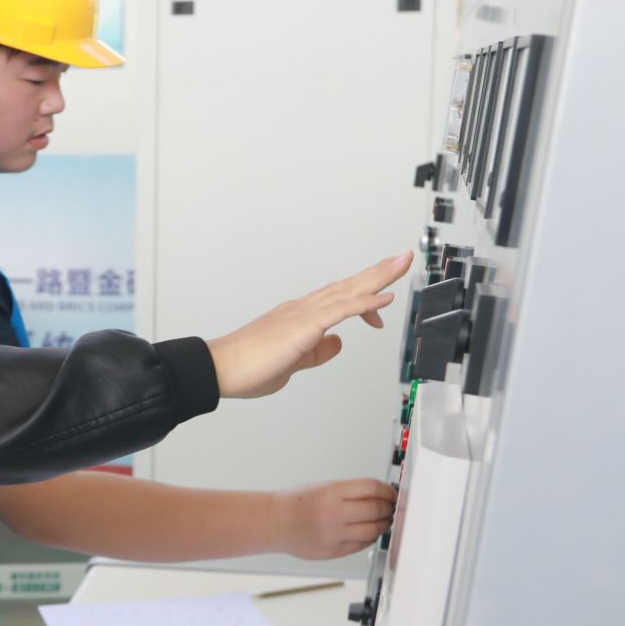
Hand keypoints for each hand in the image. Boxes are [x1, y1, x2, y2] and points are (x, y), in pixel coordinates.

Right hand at [206, 252, 411, 399]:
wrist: (221, 368)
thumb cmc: (248, 367)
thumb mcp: (292, 363)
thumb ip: (315, 353)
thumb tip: (335, 344)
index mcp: (300, 316)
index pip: (340, 300)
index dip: (365, 298)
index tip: (383, 304)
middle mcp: (304, 308)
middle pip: (350, 285)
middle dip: (379, 271)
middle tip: (403, 257)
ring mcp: (304, 314)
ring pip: (349, 290)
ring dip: (378, 277)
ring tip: (401, 264)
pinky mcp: (304, 326)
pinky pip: (341, 310)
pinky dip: (365, 303)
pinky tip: (384, 298)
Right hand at [271, 478, 397, 560]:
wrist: (275, 523)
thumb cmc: (296, 504)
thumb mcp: (323, 487)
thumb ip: (350, 492)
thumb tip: (379, 496)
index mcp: (331, 492)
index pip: (372, 489)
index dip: (387, 491)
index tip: (391, 493)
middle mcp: (333, 513)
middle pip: (375, 509)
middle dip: (388, 508)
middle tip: (391, 507)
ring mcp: (333, 534)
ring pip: (372, 530)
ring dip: (383, 525)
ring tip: (383, 521)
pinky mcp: (333, 551)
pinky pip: (361, 545)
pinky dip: (370, 538)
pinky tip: (369, 532)